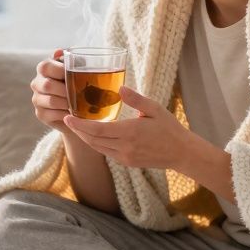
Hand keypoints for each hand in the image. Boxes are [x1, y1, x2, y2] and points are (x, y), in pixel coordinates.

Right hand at [31, 48, 72, 133]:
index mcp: (44, 69)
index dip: (60, 71)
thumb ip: (70, 59)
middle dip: (66, 90)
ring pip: (51, 101)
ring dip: (67, 103)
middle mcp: (36, 83)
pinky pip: (51, 114)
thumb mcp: (76, 69)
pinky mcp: (40, 114)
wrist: (74, 105)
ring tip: (78, 104)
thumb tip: (59, 51)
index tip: (75, 75)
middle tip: (80, 93)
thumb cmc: (75, 82)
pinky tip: (72, 112)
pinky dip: (65, 114)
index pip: (45, 67)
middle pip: (47, 85)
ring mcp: (37, 99)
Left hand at [61, 86, 191, 169]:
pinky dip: (97, 144)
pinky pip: (106, 152)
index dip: (79, 125)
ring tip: (78, 126)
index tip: (67, 117)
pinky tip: (94, 135)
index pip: (97, 130)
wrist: (181, 152)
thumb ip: (136, 99)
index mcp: (130, 132)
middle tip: (68, 119)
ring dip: (86, 138)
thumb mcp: (155, 109)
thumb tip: (119, 88)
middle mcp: (124, 147)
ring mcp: (125, 157)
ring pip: (98, 148)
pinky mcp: (127, 162)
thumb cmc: (169, 128)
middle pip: (93, 140)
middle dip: (78, 131)